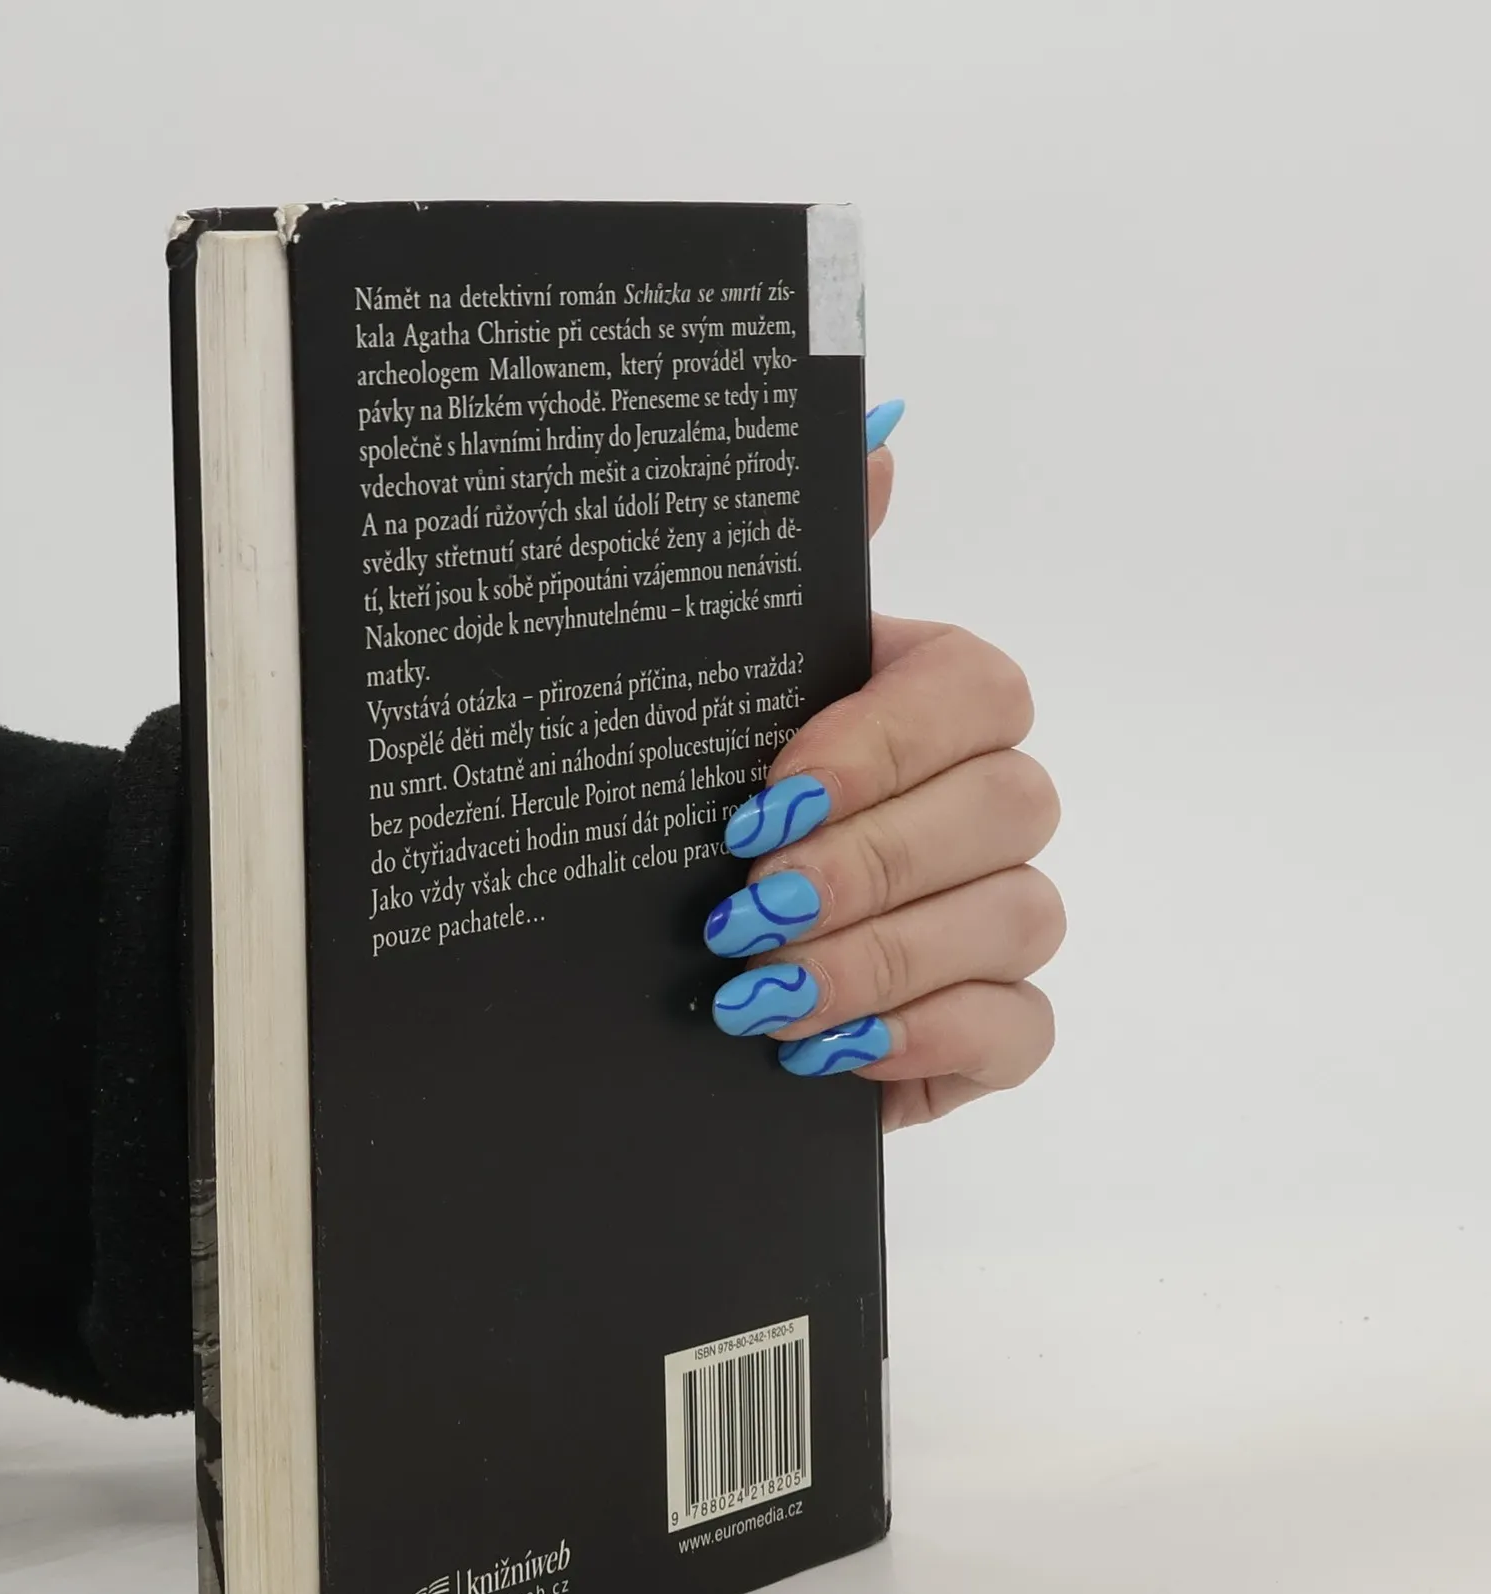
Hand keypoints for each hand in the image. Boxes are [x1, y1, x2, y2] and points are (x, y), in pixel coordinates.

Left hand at [702, 409, 1063, 1128]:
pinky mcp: (991, 1022)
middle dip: (866, 867)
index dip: (881, 747)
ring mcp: (1001, 912)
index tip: (767, 802)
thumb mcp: (725, 689)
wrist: (678, 965)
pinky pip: (1021, 1028)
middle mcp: (988, 800)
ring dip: (882, 960)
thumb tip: (873, 436)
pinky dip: (930, 1039)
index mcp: (932, 703)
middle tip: (744, 911)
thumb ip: (796, 572)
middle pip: (1004, 810)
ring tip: (759, 995)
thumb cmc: (710, 813)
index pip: (973, 692)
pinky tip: (832, 1050)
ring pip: (1016, 920)